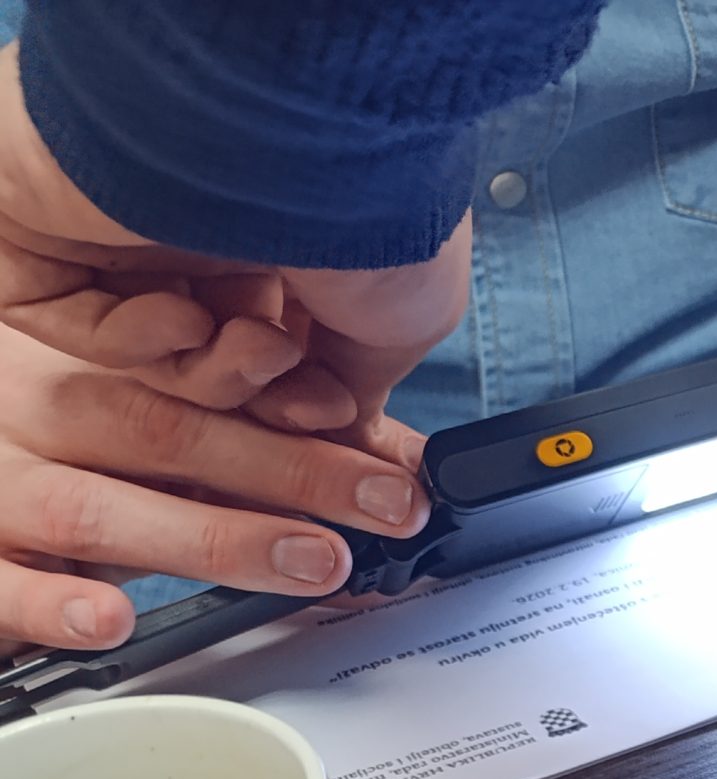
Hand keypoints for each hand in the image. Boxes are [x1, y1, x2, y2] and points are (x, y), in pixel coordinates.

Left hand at [0, 42, 465, 449]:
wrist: (303, 140)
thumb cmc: (369, 212)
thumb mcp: (399, 317)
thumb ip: (362, 373)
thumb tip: (347, 420)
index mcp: (273, 231)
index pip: (266, 339)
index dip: (297, 394)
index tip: (332, 414)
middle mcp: (192, 221)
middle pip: (208, 355)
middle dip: (258, 394)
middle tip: (302, 403)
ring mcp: (112, 224)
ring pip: (144, 348)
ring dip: (207, 372)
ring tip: (251, 346)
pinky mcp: (37, 227)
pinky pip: (69, 321)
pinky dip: (132, 342)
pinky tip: (179, 313)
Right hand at [0, 329, 429, 654]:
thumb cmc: (45, 447)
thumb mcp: (144, 424)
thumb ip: (258, 439)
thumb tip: (391, 465)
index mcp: (87, 365)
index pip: (204, 377)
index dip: (300, 414)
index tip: (390, 459)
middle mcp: (39, 413)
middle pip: (169, 430)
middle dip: (291, 472)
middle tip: (383, 508)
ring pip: (100, 507)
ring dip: (212, 539)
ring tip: (309, 561)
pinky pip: (0, 582)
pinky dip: (52, 603)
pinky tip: (108, 619)